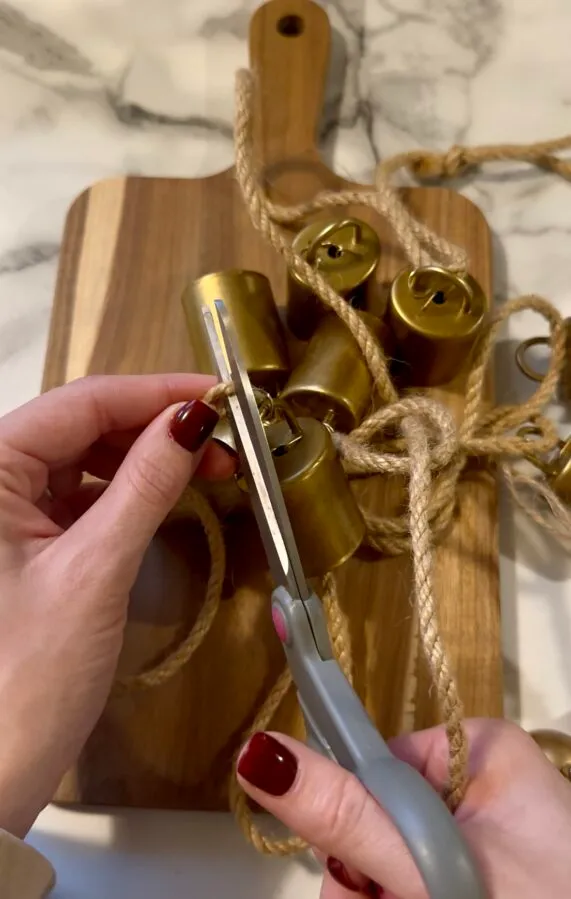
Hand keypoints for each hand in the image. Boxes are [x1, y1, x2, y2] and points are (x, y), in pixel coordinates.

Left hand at [0, 374, 231, 836]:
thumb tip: (193, 419)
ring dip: (145, 458)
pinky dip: (126, 490)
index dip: (156, 392)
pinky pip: (79, 495)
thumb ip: (146, 485)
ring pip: (84, 458)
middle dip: (156, 427)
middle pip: (83, 425)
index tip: (221, 395)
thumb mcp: (96, 570)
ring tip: (209, 465)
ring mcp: (3, 510)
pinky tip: (167, 492)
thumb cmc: (26, 678)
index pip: (81, 403)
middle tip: (226, 439)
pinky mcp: (20, 540)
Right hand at [237, 720, 570, 897]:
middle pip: (378, 820)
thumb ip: (349, 815)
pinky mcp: (481, 874)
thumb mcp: (434, 867)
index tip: (362, 880)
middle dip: (368, 881)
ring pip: (391, 862)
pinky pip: (415, 882)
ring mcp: (485, 835)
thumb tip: (258, 750)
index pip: (374, 766)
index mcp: (479, 750)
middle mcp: (479, 783)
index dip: (352, 825)